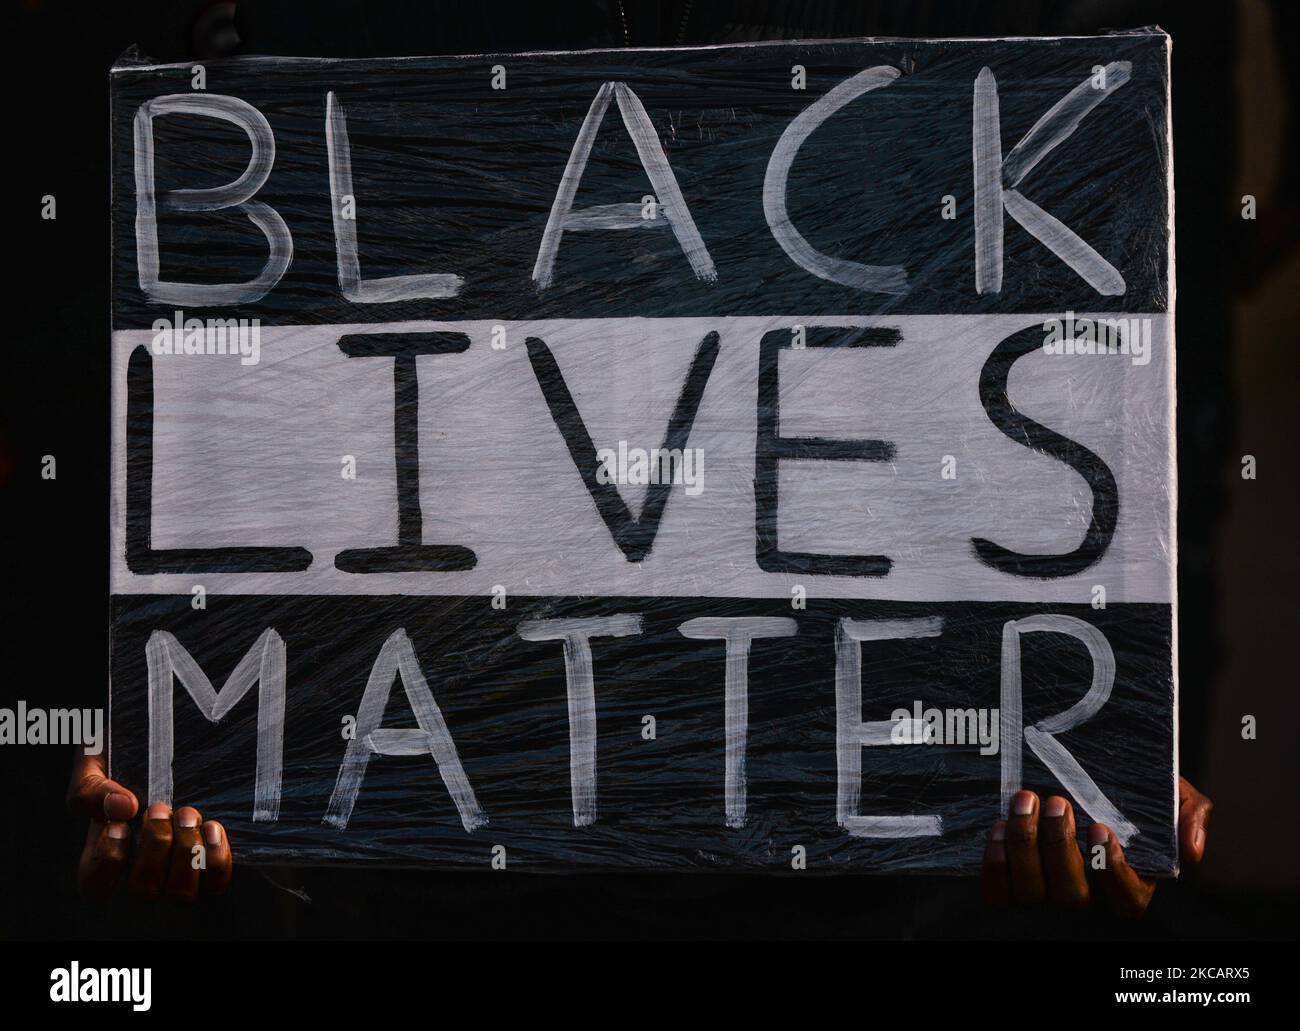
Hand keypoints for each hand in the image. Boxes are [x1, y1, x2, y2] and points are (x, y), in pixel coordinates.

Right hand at [66, 748, 232, 901]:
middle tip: (161, 808)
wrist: (173, 740)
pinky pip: (216, 883)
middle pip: (144, 890)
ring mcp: (179, 872)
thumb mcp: (96, 764)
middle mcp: (143, 870)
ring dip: (186, 855)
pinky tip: (213, 827)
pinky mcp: (211, 865)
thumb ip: (92, 788)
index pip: (95, 885)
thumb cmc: (125, 756)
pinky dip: (216, 859)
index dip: (107, 860)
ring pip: (181, 895)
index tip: (120, 823)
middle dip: (155, 848)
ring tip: (189, 813)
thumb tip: (122, 808)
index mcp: (109, 852)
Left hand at [981, 776, 1211, 917]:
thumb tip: (1193, 849)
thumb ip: (1191, 813)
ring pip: (1033, 892)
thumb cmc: (1133, 792)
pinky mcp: (1011, 884)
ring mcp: (1046, 893)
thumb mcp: (1170, 794)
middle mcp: (1088, 896)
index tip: (1101, 828)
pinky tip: (998, 827)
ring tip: (1024, 802)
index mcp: (1130, 884)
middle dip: (1060, 848)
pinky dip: (996, 865)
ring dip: (1024, 846)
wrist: (1081, 774)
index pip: (1127, 900)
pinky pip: (999, 894)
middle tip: (1056, 802)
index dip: (1111, 870)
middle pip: (1073, 896)